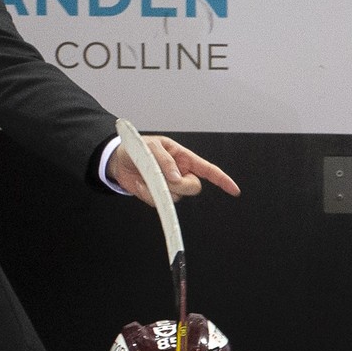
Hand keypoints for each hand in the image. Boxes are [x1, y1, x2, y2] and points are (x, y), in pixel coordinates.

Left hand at [107, 133, 239, 205]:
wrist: (118, 161)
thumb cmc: (137, 149)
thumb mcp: (151, 147)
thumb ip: (165, 161)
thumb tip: (177, 177)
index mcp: (184, 158)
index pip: (208, 170)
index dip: (222, 180)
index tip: (234, 190)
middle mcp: (180, 174)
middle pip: (193, 188)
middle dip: (180, 185)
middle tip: (164, 178)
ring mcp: (169, 187)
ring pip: (176, 197)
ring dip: (160, 189)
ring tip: (146, 176)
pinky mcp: (157, 196)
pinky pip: (159, 203)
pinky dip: (148, 195)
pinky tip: (140, 184)